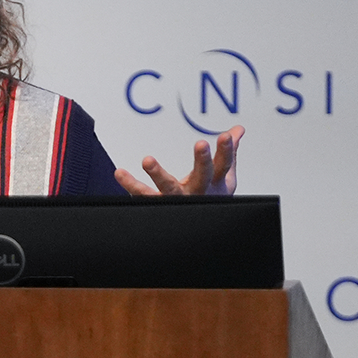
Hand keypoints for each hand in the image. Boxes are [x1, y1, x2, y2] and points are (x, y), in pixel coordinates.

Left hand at [115, 125, 243, 195]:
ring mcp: (177, 200)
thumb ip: (229, 152)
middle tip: (201, 144)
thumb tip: (238, 129)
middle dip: (203, 161)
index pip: (223, 165)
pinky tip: (119, 173)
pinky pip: (143, 195)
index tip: (226, 135)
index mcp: (215, 183)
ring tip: (147, 159)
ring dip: (158, 174)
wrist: (197, 228)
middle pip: (202, 177)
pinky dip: (130, 184)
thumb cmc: (209, 196)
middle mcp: (197, 193)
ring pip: (169, 189)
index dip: (226, 152)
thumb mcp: (222, 176)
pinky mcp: (158, 204)